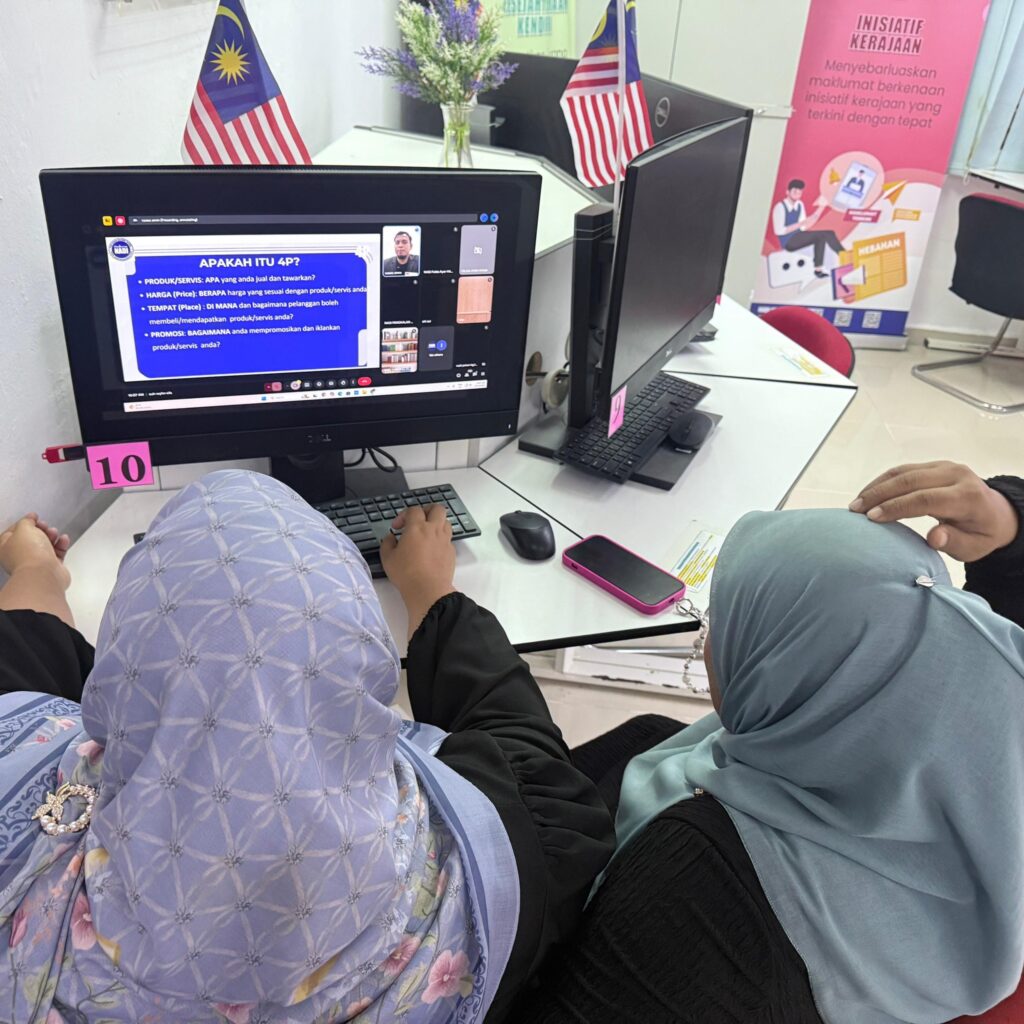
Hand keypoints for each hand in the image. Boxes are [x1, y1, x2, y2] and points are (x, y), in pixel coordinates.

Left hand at [0, 515, 71, 587]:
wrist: (44, 573)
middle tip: (43, 525)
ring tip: (53, 532)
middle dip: (39, 529)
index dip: (23, 523)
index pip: (12, 532)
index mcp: (6, 548)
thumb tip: (30, 519)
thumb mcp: (23, 528)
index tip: (33, 517)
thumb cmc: (29, 554)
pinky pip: (57, 553)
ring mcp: (35, 563)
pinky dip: (61, 545)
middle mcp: (20, 556)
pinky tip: (63, 539)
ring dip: (51, 536)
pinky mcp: (51, 567)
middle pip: (30, 538)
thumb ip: (27, 521)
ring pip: (44, 545)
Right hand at [379, 504, 455, 635]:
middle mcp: (434, 530)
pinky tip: (432, 550)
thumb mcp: (387, 558)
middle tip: (418, 520)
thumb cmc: (405, 573)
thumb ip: (387, 543)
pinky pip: (448, 538)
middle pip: (437, 509)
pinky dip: (440, 539)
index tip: (397, 528)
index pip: (414, 510)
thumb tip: (391, 537)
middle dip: (427, 510)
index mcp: (417, 527)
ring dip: (436, 523)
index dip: (404, 515)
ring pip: (445, 522)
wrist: (428, 590)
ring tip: (426, 534)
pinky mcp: (451, 552)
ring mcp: (445, 540)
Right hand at [849, 461, 1018, 561]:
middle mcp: (957, 475)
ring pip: (903, 471)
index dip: (897, 507)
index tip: (872, 518)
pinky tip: (868, 494)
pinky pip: (904, 469)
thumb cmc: (981, 534)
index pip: (926, 498)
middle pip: (910, 480)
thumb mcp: (973, 547)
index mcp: (968, 496)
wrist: (996, 514)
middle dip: (879, 494)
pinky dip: (883, 481)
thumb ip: (953, 542)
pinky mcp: (934, 465)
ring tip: (856, 502)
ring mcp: (944, 467)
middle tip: (855, 509)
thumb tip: (934, 537)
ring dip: (876, 486)